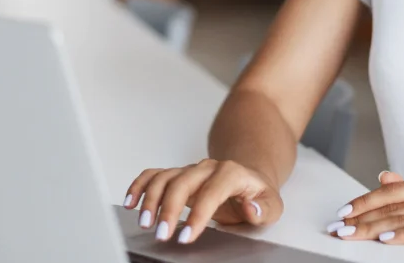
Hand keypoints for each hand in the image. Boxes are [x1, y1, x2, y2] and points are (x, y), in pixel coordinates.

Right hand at [122, 159, 282, 243]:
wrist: (248, 177)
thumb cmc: (257, 194)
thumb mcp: (272, 204)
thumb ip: (264, 208)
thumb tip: (251, 208)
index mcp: (231, 173)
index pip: (211, 192)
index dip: (198, 214)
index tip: (186, 236)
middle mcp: (207, 168)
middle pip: (182, 182)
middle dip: (168, 209)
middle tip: (161, 234)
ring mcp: (190, 169)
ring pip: (164, 177)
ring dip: (150, 199)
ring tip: (145, 223)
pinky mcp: (178, 174)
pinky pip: (154, 175)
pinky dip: (139, 186)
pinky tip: (131, 202)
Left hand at [327, 171, 403, 261]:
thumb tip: (383, 177)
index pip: (393, 190)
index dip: (365, 200)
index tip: (344, 211)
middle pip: (394, 204)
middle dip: (362, 216)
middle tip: (340, 226)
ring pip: (402, 217)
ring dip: (372, 228)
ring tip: (352, 234)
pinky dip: (401, 235)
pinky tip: (383, 240)